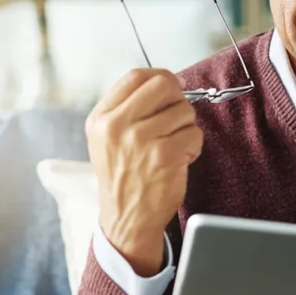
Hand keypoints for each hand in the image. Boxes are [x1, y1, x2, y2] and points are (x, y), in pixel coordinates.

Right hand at [86, 68, 202, 277]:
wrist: (126, 218)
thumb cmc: (123, 176)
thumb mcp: (107, 138)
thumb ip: (127, 108)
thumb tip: (166, 82)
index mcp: (101, 118)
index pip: (135, 76)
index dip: (161, 76)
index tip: (173, 85)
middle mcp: (117, 126)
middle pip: (163, 85)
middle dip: (178, 98)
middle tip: (178, 116)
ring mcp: (140, 139)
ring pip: (184, 110)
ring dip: (186, 128)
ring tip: (173, 146)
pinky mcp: (164, 155)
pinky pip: (194, 134)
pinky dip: (193, 146)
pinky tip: (179, 160)